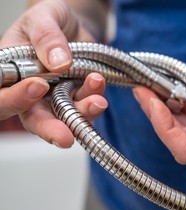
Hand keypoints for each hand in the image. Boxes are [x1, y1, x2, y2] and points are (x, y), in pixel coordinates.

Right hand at [0, 0, 106, 147]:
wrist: (75, 24)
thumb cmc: (50, 20)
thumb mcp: (44, 17)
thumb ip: (46, 36)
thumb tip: (58, 62)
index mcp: (10, 74)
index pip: (3, 96)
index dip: (17, 99)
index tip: (39, 86)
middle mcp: (31, 93)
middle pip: (34, 120)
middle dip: (51, 129)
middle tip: (65, 138)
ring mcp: (56, 98)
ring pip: (66, 118)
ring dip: (83, 113)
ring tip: (98, 101)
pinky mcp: (78, 99)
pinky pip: (86, 107)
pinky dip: (94, 99)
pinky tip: (99, 83)